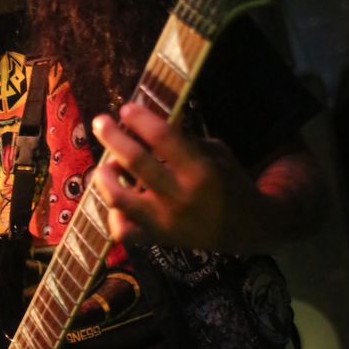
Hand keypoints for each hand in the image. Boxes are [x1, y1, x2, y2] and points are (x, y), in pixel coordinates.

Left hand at [92, 103, 269, 252]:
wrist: (247, 229)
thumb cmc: (231, 184)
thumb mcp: (217, 153)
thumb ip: (184, 140)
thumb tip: (148, 121)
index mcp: (200, 170)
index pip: (163, 138)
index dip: (140, 120)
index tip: (126, 108)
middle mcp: (180, 196)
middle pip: (136, 161)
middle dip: (113, 137)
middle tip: (101, 122)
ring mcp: (165, 221)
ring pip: (119, 198)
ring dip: (106, 177)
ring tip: (106, 165)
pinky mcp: (157, 239)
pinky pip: (123, 231)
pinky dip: (113, 216)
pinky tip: (117, 202)